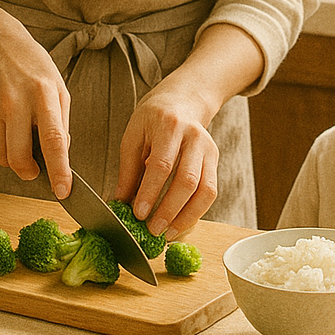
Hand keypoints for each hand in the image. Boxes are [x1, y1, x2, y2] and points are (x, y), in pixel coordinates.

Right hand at [0, 21, 72, 197]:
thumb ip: (61, 124)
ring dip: (13, 157)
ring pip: (2, 156)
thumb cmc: (33, 69)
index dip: (59, 170)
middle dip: (28, 172)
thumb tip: (60, 158)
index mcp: (42, 94)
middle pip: (19, 157)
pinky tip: (3, 123)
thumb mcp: (57, 88)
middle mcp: (14, 101)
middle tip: (34, 171)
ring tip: (19, 134)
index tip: (63, 191)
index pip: (53, 140)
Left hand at [114, 82, 218, 239]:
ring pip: (205, 190)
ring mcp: (208, 149)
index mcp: (168, 126)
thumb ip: (128, 169)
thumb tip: (119, 202)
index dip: (150, 192)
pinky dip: (196, 212)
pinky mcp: (215, 160)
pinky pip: (211, 192)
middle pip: (187, 180)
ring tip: (168, 233)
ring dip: (187, 217)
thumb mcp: (134, 136)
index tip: (139, 214)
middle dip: (170, 210)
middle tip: (152, 230)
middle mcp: (194, 137)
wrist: (181, 100)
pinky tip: (180, 223)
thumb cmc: (153, 119)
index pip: (162, 164)